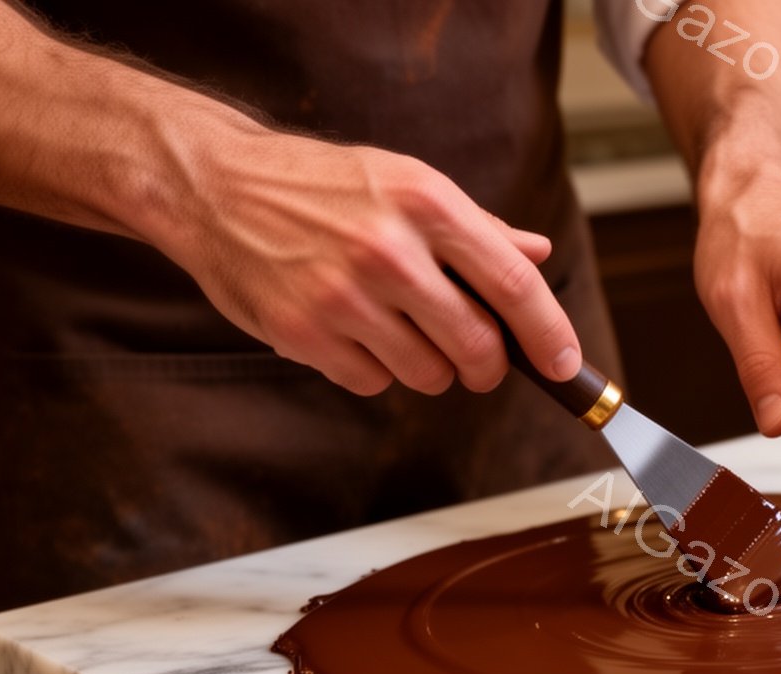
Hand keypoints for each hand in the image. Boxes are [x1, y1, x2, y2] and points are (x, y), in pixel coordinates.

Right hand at [150, 128, 580, 394]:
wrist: (216, 187)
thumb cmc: (320, 186)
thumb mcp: (404, 182)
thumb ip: (476, 227)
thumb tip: (537, 256)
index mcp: (426, 202)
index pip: (512, 284)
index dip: (548, 334)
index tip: (565, 366)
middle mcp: (388, 249)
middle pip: (476, 345)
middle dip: (488, 367)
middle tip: (480, 361)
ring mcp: (343, 296)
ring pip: (428, 375)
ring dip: (429, 367)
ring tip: (399, 329)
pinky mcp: (305, 334)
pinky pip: (373, 383)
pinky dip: (374, 371)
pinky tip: (352, 333)